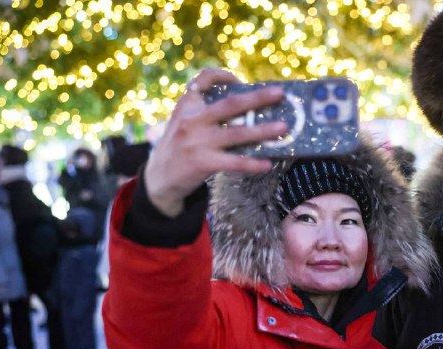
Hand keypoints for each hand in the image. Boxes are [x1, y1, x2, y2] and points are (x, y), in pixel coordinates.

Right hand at [144, 68, 288, 216]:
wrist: (158, 179)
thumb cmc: (180, 147)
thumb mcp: (184, 122)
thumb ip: (205, 112)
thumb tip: (248, 109)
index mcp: (187, 105)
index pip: (203, 79)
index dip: (223, 75)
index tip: (241, 80)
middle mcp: (191, 120)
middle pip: (230, 104)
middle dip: (257, 98)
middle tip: (280, 93)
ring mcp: (197, 142)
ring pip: (237, 134)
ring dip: (263, 130)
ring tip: (283, 128)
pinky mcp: (202, 163)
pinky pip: (234, 162)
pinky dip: (252, 163)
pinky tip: (267, 164)